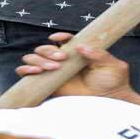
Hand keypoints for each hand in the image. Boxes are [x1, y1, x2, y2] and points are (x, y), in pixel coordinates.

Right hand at [16, 32, 134, 98]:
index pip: (63, 40)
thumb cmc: (114, 82)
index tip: (58, 39)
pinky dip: (25, 70)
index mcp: (78, 52)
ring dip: (38, 60)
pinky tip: (34, 72)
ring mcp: (55, 73)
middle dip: (49, 51)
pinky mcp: (48, 85)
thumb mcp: (112, 65)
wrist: (110, 101)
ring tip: (53, 68)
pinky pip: (28, 76)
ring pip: (34, 58)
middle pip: (45, 48)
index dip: (59, 37)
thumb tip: (80, 47)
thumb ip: (99, 54)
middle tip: (62, 59)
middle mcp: (64, 61)